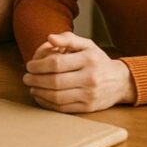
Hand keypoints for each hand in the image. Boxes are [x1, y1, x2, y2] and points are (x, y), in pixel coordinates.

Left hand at [23, 31, 137, 112]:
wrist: (120, 82)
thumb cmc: (97, 60)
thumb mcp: (86, 44)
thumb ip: (67, 39)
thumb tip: (49, 38)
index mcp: (88, 59)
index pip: (56, 63)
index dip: (38, 65)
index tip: (29, 66)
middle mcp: (90, 78)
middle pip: (55, 81)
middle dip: (35, 80)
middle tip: (26, 78)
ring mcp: (89, 95)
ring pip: (57, 97)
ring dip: (39, 93)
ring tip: (31, 87)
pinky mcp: (87, 108)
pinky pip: (62, 108)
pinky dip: (47, 104)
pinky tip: (40, 97)